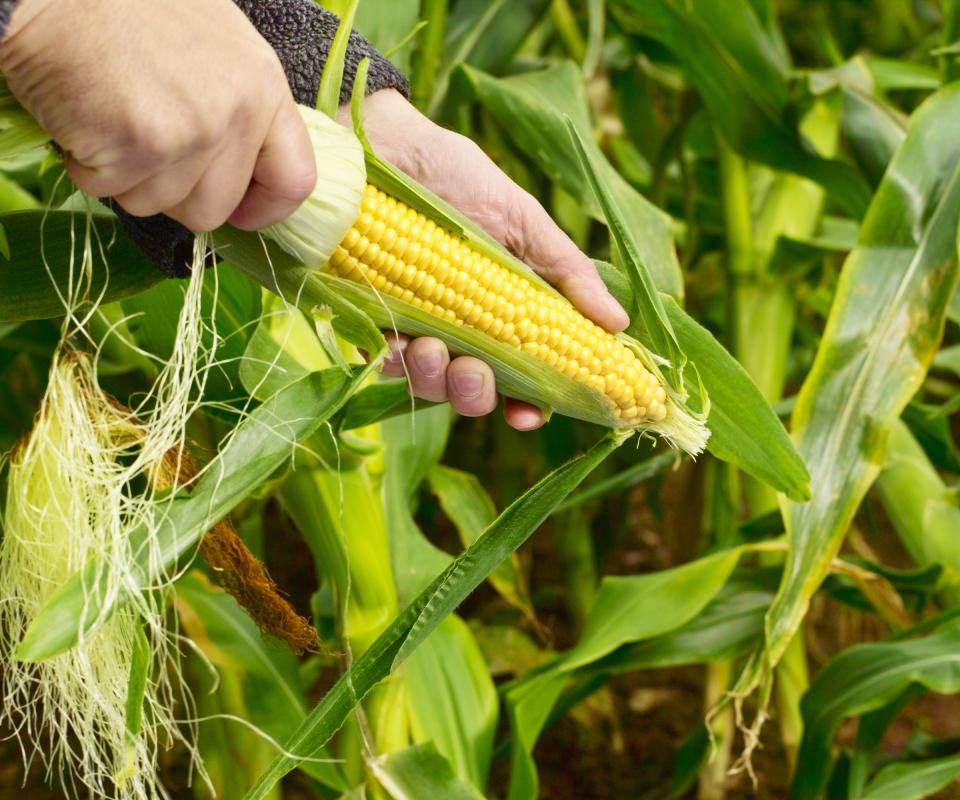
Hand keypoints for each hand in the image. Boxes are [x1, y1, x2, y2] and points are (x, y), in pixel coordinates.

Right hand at [0, 0, 315, 231]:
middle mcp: (237, 114)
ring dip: (125, 176)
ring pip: (158, 205)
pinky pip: (109, 189)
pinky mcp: (138, 146)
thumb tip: (245, 172)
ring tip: (112, 116)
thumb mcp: (218, 47)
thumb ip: (241, 109)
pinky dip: (86, 165)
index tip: (241, 214)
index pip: (295, 180)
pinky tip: (84, 115)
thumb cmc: (130, 9)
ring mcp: (190, 133)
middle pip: (214, 209)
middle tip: (144, 147)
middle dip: (174, 195)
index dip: (266, 209)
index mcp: (265, 88)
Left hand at [341, 90, 628, 430]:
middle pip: (475, 391)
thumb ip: (567, 273)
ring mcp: (416, 326)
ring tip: (430, 346)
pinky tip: (397, 339)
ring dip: (435, 379)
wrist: (382, 143)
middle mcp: (462, 327)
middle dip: (476, 395)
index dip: (529, 404)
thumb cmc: (456, 176)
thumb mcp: (522, 221)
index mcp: (505, 311)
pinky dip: (393, 360)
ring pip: (429, 385)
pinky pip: (384, 363)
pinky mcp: (371, 317)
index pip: (524, 375)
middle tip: (474, 372)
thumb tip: (619, 323)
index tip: (529, 415)